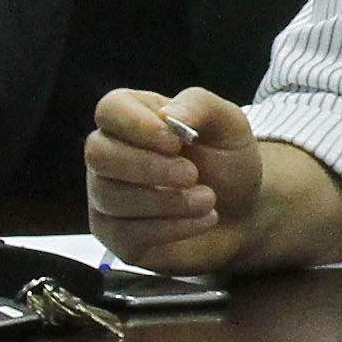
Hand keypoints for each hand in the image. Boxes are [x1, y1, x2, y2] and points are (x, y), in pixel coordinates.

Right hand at [84, 86, 259, 277]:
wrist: (243, 212)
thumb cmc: (227, 162)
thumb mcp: (229, 123)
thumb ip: (199, 105)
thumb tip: (167, 115)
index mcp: (133, 116)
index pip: (110, 110)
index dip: (138, 125)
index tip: (176, 141)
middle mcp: (111, 154)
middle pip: (98, 154)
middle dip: (148, 166)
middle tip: (192, 174)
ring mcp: (107, 197)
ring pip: (111, 197)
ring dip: (168, 201)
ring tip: (208, 199)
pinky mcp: (115, 236)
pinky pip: (126, 233)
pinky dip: (172, 227)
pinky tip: (203, 219)